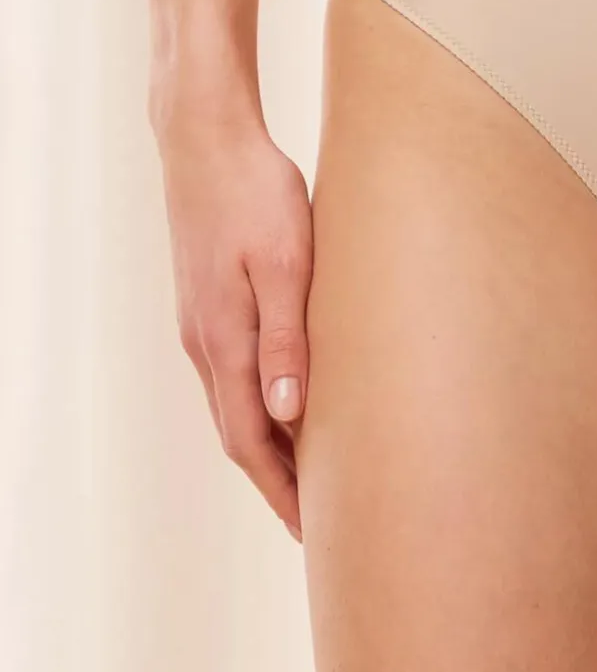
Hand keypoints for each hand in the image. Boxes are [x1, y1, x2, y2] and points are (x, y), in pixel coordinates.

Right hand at [155, 94, 313, 541]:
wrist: (206, 140)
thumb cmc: (256, 192)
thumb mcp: (286, 261)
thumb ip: (288, 336)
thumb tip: (289, 413)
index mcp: (225, 340)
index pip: (253, 441)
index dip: (284, 491)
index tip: (315, 531)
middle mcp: (206, 343)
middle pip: (240, 435)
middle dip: (277, 483)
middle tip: (319, 522)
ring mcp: (202, 324)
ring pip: (235, 406)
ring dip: (269, 447)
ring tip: (310, 476)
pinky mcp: (208, 303)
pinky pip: (234, 374)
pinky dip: (260, 406)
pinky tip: (288, 404)